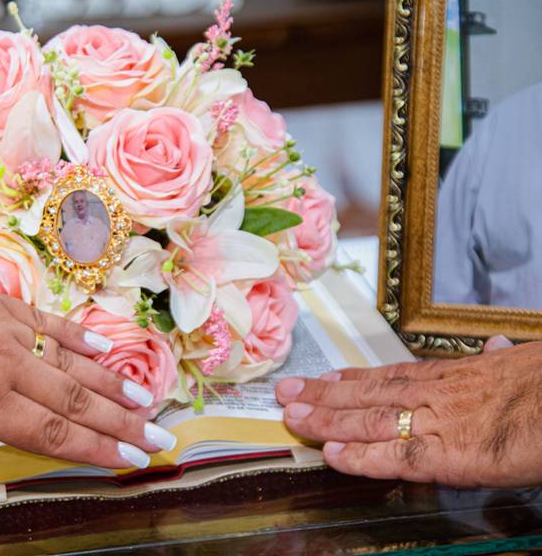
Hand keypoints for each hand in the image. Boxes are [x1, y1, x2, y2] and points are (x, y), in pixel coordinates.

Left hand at [0, 243, 175, 497]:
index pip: (53, 434)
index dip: (97, 450)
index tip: (133, 461)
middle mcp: (2, 365)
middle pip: (76, 401)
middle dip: (122, 423)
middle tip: (161, 438)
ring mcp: (3, 328)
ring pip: (70, 362)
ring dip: (112, 382)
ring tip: (148, 399)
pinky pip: (48, 323)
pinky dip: (79, 337)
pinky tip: (104, 346)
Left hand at [275, 339, 541, 486]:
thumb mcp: (524, 362)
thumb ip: (500, 359)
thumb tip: (495, 347)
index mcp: (454, 376)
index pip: (393, 375)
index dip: (355, 378)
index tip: (325, 378)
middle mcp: (436, 395)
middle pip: (369, 392)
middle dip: (324, 394)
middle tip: (286, 392)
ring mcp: (438, 424)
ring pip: (370, 419)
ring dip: (327, 418)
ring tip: (292, 415)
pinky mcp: (449, 456)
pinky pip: (395, 457)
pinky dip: (360, 456)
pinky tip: (330, 454)